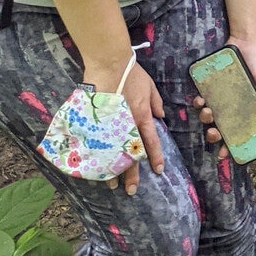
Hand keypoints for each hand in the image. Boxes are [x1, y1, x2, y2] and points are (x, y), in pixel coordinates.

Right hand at [84, 59, 162, 194]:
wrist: (108, 65)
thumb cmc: (131, 73)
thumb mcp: (150, 86)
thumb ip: (156, 103)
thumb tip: (161, 118)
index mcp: (141, 116)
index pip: (151, 142)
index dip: (156, 157)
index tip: (159, 170)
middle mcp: (126, 125)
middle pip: (130, 154)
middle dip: (132, 174)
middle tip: (133, 191)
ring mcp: (110, 125)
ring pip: (112, 154)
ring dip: (113, 171)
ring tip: (113, 186)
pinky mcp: (95, 123)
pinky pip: (97, 146)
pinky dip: (97, 159)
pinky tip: (95, 171)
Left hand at [193, 40, 255, 160]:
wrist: (244, 41)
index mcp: (246, 108)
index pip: (238, 132)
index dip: (231, 146)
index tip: (224, 154)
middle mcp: (232, 106)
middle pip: (221, 127)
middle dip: (215, 134)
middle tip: (214, 132)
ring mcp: (219, 97)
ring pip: (209, 116)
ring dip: (206, 118)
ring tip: (207, 111)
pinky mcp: (210, 87)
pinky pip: (201, 100)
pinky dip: (198, 103)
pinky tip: (200, 99)